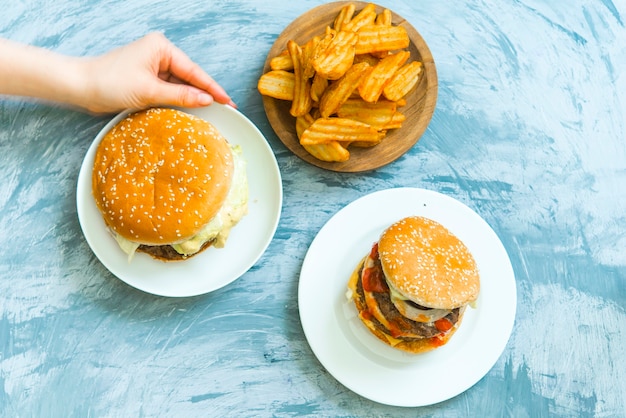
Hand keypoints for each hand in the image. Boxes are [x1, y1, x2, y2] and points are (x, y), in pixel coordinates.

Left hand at [82, 32, 234, 112]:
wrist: (80, 87)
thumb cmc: (110, 83)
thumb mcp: (150, 91)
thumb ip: (181, 95)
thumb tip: (206, 100)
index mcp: (161, 47)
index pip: (193, 71)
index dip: (212, 88)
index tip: (228, 101)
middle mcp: (158, 53)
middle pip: (189, 77)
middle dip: (204, 93)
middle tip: (226, 109)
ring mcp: (152, 66)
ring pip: (179, 85)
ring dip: (190, 99)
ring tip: (211, 113)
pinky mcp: (146, 78)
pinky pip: (168, 90)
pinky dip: (177, 100)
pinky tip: (189, 110)